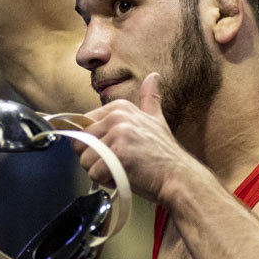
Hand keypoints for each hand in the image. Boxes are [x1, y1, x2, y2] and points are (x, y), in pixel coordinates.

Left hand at [77, 73, 195, 202]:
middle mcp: (117, 117)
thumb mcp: (156, 120)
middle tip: (118, 162)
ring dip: (100, 171)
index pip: (83, 127)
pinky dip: (106, 181)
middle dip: (94, 159)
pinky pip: (94, 173)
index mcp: (119, 108)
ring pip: (85, 160)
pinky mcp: (119, 154)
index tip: (115, 149)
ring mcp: (119, 134)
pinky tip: (124, 176)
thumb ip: (149, 99)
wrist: (178, 176)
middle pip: (80, 144)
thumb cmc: (164, 155)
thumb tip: (153, 77)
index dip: (94, 144)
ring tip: (122, 169)